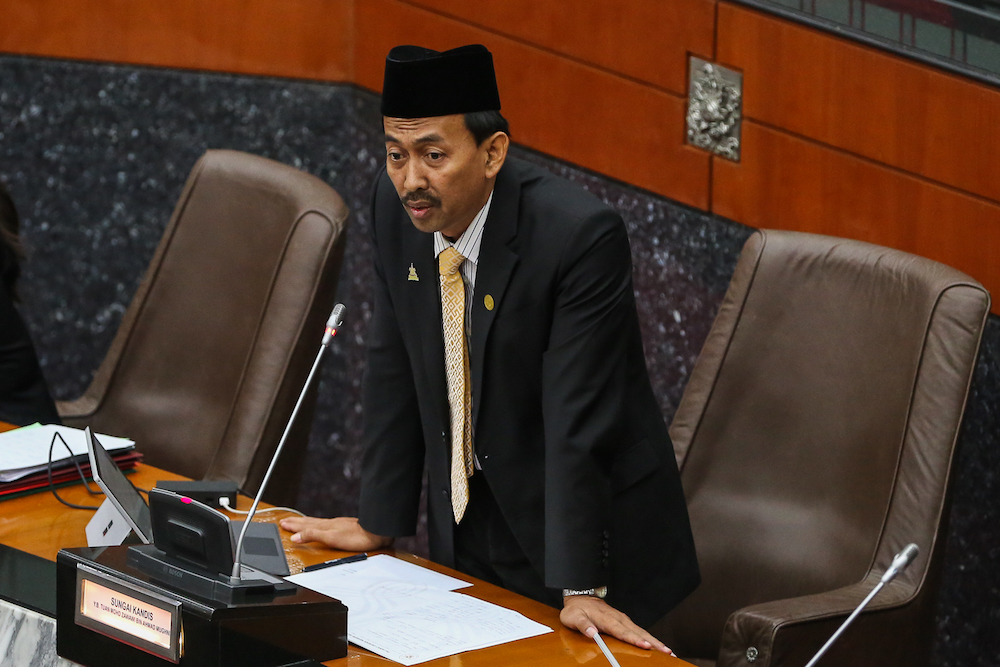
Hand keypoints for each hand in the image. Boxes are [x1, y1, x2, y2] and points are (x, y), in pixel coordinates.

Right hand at [278, 515, 392, 550]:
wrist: (376, 532)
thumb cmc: (356, 537)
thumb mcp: (331, 538)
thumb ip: (313, 536)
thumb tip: (295, 537)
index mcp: (325, 526)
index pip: (304, 525)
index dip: (293, 525)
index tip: (282, 523)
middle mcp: (330, 524)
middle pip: (309, 522)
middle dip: (296, 522)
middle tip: (285, 520)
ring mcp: (338, 525)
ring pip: (317, 523)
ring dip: (305, 523)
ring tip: (298, 522)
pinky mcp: (345, 528)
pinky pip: (325, 525)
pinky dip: (318, 525)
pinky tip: (322, 526)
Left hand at [560, 595, 674, 655]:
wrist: (580, 597)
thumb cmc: (577, 610)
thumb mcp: (573, 618)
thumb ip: (583, 625)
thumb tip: (592, 633)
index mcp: (606, 619)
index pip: (622, 631)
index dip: (634, 639)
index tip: (645, 645)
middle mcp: (617, 618)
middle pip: (638, 631)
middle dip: (653, 642)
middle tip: (667, 651)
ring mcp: (622, 619)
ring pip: (641, 630)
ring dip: (655, 640)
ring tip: (668, 650)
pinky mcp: (624, 621)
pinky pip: (638, 630)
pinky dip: (649, 637)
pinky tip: (656, 644)